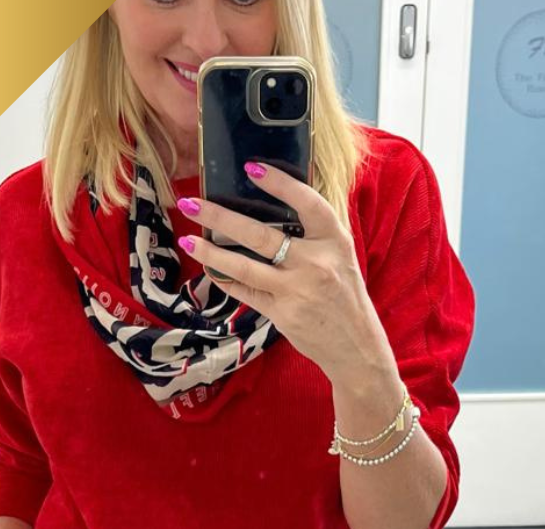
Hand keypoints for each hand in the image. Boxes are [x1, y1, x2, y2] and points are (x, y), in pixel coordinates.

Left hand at [175, 161, 382, 380]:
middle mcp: (315, 263)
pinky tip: (209, 267)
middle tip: (192, 203)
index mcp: (334, 239)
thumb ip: (314, 230)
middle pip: (260, 235)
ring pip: (244, 267)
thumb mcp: (340, 254)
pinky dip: (225, 279)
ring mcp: (296, 290)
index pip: (306, 203)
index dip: (280, 184)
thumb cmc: (344, 292)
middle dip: (220, 217)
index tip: (252, 168)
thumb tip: (275, 201)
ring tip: (189, 239)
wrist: (355, 344)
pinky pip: (246, 292)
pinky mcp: (282, 313)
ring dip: (212, 252)